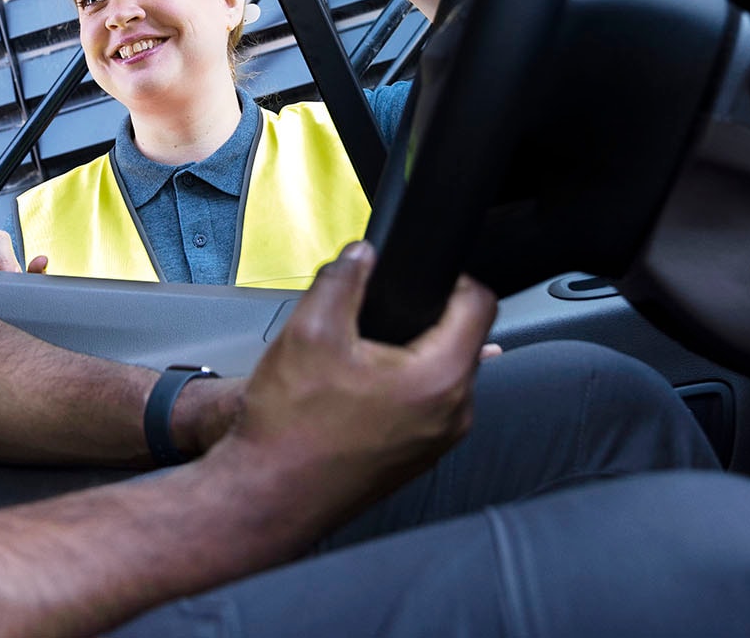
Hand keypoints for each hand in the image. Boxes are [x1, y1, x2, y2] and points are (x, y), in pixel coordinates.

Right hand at [218, 242, 494, 517]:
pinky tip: (357, 390)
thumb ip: (343, 278)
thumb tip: (361, 256)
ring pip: (442, 376)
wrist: (269, 494)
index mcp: (439, 378)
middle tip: (375, 316)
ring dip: (410, 356)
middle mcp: (452, 414)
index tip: (421, 276)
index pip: (480, 305)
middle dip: (422, 319)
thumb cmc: (291, 428)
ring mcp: (438, 442)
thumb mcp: (310, 329)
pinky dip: (401, 390)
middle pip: (462, 341)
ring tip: (360, 356)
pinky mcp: (418, 458)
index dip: (451, 278)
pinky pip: (426, 408)